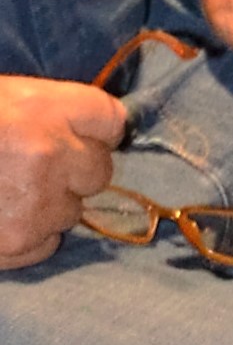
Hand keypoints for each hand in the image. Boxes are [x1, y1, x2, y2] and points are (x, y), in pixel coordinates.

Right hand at [0, 76, 129, 270]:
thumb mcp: (6, 100)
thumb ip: (48, 112)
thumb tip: (91, 131)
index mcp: (41, 108)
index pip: (111, 119)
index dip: (97, 131)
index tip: (85, 137)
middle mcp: (49, 155)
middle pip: (99, 170)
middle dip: (74, 172)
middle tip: (32, 168)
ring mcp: (35, 204)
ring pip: (72, 212)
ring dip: (48, 207)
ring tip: (8, 194)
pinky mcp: (16, 242)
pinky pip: (46, 245)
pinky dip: (28, 237)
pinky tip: (2, 218)